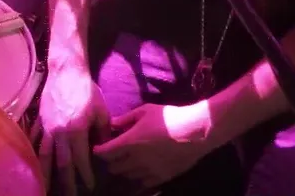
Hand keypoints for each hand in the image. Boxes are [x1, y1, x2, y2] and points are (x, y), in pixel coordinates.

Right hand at [34, 65, 110, 195]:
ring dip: (45, 173)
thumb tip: (104, 149)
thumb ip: (103, 133)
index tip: (90, 186)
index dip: (85, 174)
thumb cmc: (86, 89)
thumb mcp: (101, 111)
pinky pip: (35, 139)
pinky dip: (32, 152)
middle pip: (61, 163)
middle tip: (70, 195)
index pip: (80, 159)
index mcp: (76, 131)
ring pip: (43, 155)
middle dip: (66, 182)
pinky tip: (30, 163)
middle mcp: (59, 133)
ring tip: (44, 187)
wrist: (66, 70)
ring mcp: (46, 127)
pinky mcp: (40, 120)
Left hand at [91, 102, 213, 189]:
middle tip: (113, 153)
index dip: (99, 151)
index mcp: (130, 142)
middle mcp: (136, 160)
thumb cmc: (170, 117)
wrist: (196, 132)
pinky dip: (138, 177)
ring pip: (127, 176)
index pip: (105, 153)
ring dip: (124, 169)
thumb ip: (126, 119)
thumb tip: (111, 123)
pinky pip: (143, 182)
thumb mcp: (146, 111)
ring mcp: (148, 171)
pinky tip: (142, 168)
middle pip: (114, 167)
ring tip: (128, 160)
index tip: (98, 148)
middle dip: (111, 161)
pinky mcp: (161, 178)